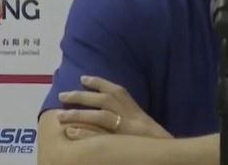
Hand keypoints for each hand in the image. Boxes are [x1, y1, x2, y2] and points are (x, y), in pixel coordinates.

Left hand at [57, 75, 172, 139]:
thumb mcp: (140, 122)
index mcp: (134, 109)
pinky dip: (86, 134)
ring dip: (80, 114)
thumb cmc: (152, 139)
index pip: (117, 91)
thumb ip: (126, 114)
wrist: (166, 149)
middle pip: (105, 100)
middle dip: (83, 96)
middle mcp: (131, 115)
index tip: (82, 78)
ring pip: (102, 116)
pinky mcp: (124, 141)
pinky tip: (71, 133)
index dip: (100, 83)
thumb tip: (105, 108)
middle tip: (62, 95)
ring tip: (61, 115)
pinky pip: (102, 137)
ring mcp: (128, 128)